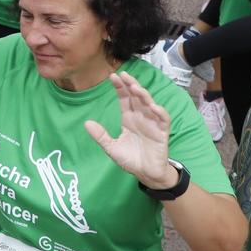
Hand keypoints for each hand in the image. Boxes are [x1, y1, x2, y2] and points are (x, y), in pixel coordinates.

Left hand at [83, 72, 177, 187]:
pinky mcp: (162, 132)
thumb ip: (101, 136)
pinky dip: (160, 112)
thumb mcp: (112, 148)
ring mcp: (152, 123)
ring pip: (149, 104)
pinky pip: (163, 119)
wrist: (146, 174)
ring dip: (143, 95)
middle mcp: (140, 117)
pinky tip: (153, 107)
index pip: (124, 99)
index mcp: (128, 119)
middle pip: (136, 97)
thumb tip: (87, 123)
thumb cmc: (131, 159)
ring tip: (135, 87)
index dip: (119, 87)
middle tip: (123, 75)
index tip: (112, 77)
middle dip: (131, 85)